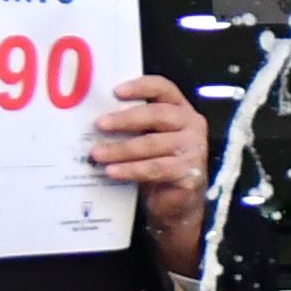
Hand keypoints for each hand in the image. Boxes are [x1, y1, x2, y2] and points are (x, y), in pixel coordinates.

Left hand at [88, 72, 210, 269]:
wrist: (178, 204)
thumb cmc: (158, 164)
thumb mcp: (147, 139)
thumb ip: (132, 127)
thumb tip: (95, 121)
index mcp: (180, 109)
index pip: (163, 88)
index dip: (140, 86)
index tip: (115, 91)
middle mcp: (192, 125)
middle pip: (157, 114)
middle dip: (125, 119)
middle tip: (99, 124)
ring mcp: (194, 149)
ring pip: (152, 144)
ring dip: (120, 149)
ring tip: (97, 154)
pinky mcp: (190, 173)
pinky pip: (155, 169)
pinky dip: (130, 170)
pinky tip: (112, 172)